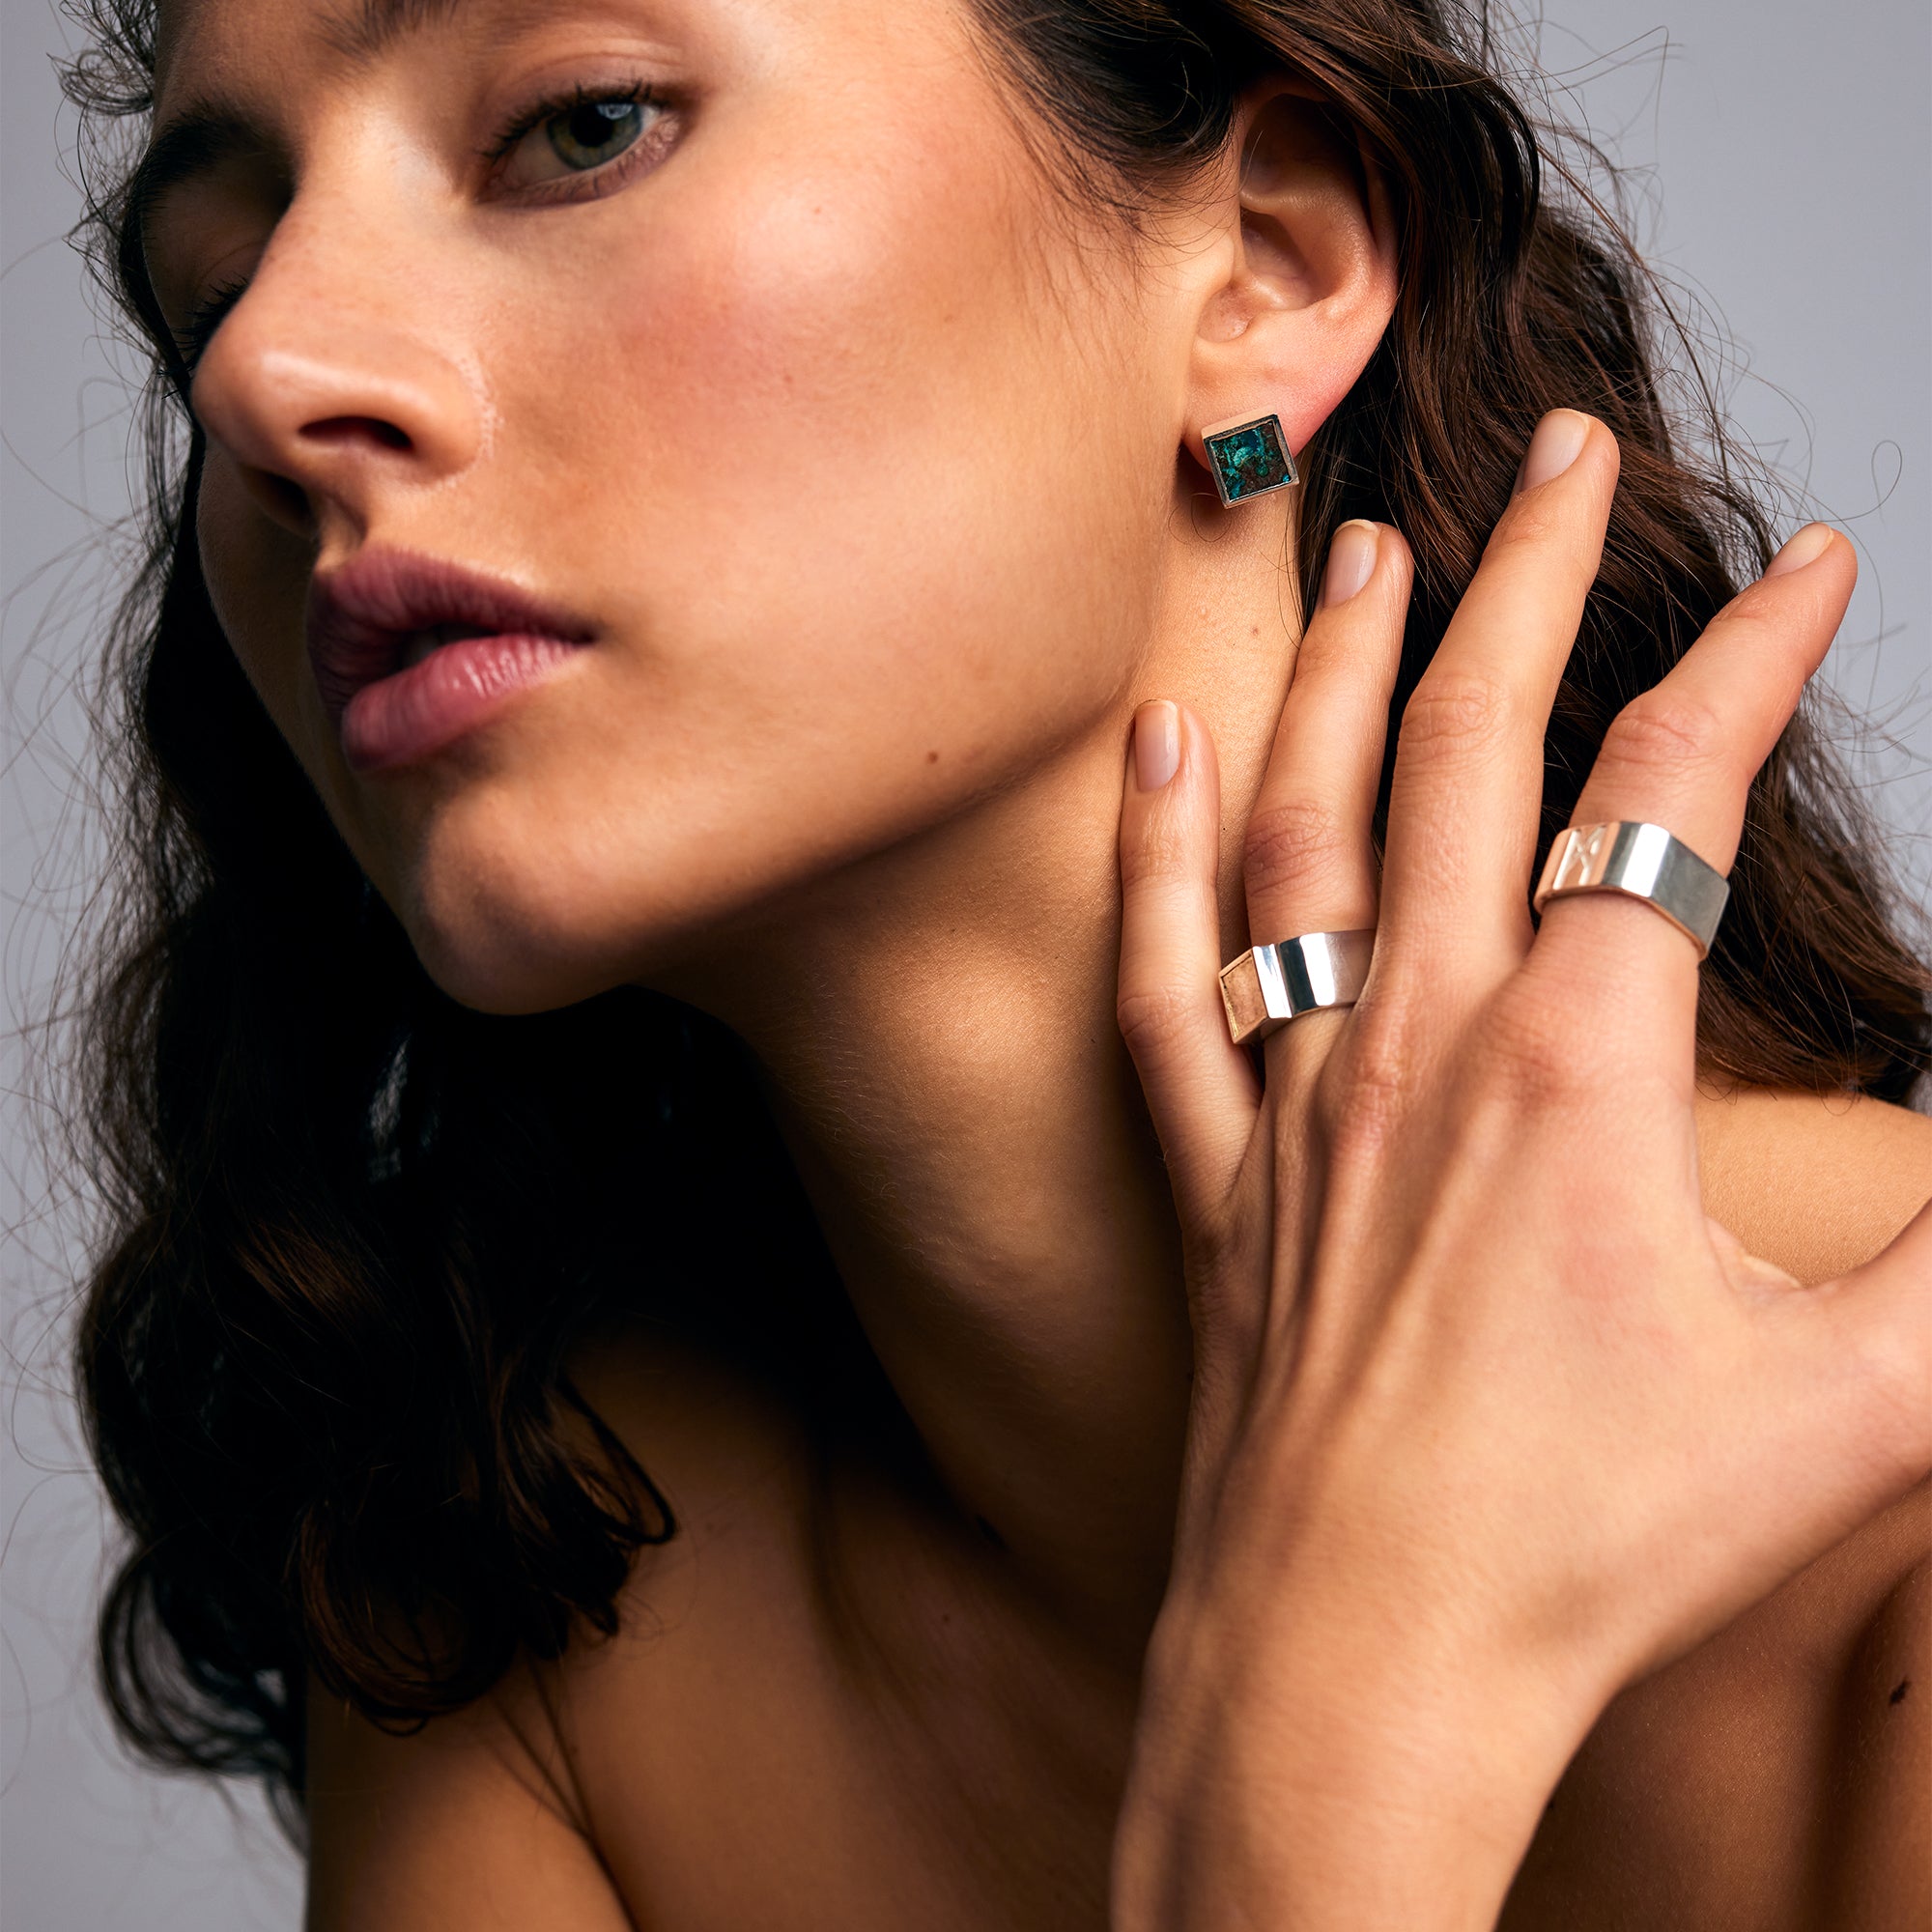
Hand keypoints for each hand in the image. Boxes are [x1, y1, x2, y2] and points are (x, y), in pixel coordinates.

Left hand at [1107, 411, 1931, 1929]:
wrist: (1363, 1659)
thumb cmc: (1596, 1549)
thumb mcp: (1865, 1402)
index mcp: (1577, 1063)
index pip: (1674, 791)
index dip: (1755, 656)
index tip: (1813, 563)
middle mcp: (1416, 1040)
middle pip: (1475, 747)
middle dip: (1536, 579)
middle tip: (1566, 452)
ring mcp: (1296, 1096)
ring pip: (1304, 826)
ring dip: (1344, 673)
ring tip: (1371, 550)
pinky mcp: (1215, 1169)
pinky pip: (1163, 975)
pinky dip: (1152, 851)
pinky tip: (1154, 747)